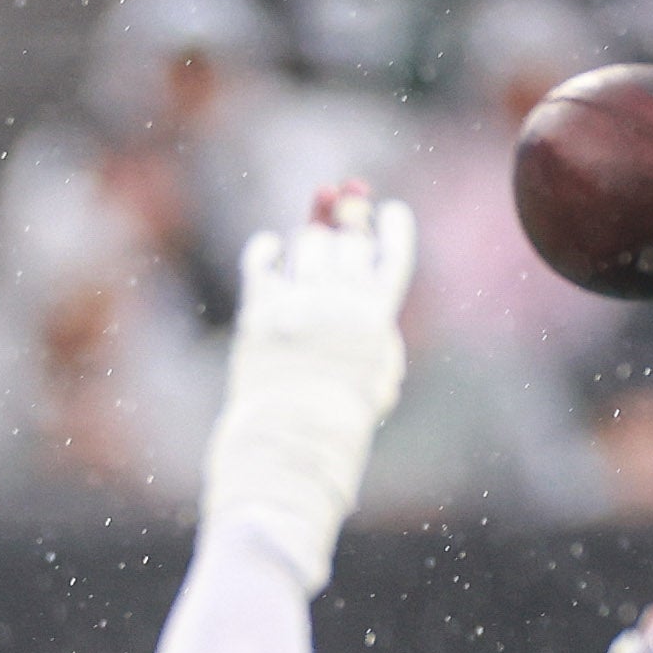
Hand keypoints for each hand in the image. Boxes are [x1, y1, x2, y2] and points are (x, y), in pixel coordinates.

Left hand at [201, 181, 418, 587]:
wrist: (292, 440)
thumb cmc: (340, 410)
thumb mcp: (374, 367)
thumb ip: (375, 320)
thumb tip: (365, 277)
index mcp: (377, 317)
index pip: (392, 250)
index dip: (390, 225)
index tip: (386, 211)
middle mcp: (340, 301)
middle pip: (348, 240)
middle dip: (348, 225)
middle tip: (344, 216)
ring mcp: (299, 301)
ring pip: (307, 242)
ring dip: (310, 242)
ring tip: (308, 258)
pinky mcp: (260, 309)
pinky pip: (261, 259)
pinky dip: (266, 250)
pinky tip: (269, 252)